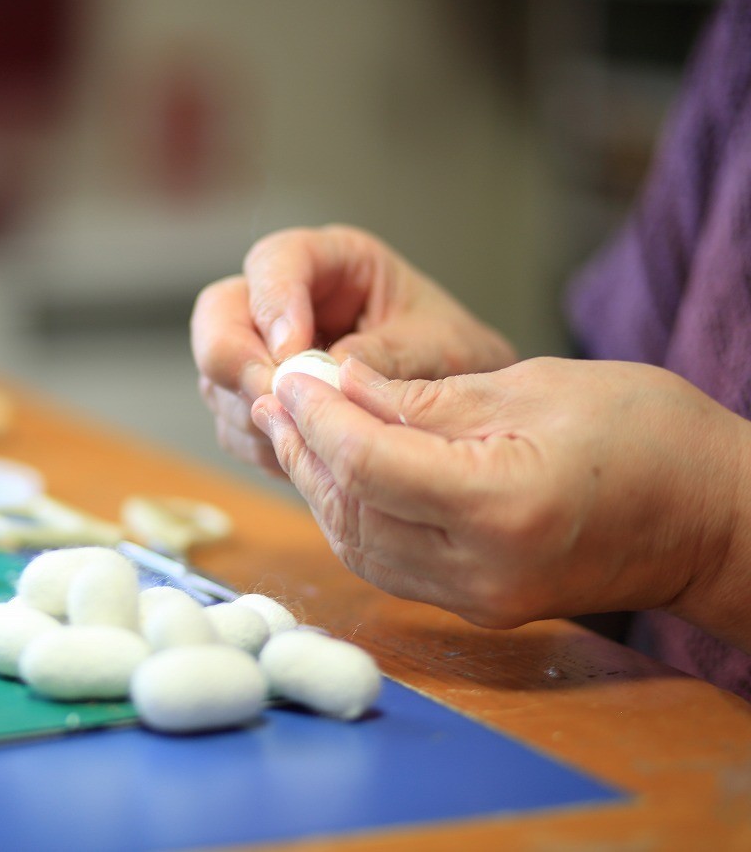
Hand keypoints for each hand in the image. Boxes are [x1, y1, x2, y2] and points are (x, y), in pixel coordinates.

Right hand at [191, 225, 515, 474]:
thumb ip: (387, 353)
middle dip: (239, 364)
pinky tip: (311, 454)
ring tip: (312, 437)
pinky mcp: (257, 401)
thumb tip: (324, 373)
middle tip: (278, 403)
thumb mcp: (442, 347)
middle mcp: (284, 301)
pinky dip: (264, 443)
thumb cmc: (456, 358)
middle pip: (219, 315)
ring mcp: (261, 353)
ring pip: (218, 376)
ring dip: (254, 412)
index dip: (272, 303)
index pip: (274, 262)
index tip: (291, 354)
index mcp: (331, 263)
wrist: (468, 409)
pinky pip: (234, 423)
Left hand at [252, 356, 750, 649]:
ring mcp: (476, 599)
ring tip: (292, 428)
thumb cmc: (645, 435)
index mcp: (500, 505)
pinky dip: (352, 515)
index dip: (317, 415)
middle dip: (304, 449)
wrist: (713, 520)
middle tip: (274, 397)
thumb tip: (339, 385)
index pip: (368, 463)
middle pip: (350, 510)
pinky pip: (387, 562)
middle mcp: (480, 569)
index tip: (289, 374)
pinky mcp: (476, 606)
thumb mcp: (531, 387)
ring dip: (317, 485)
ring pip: (358, 544)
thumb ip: (424, 397)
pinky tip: (337, 471)